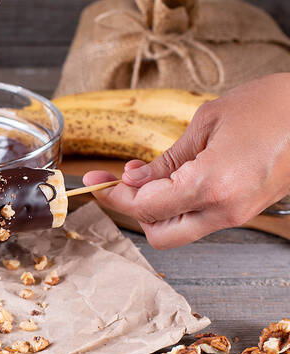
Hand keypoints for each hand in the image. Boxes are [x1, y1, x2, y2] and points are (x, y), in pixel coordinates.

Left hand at [83, 73, 289, 248]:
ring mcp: (237, 215)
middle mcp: (224, 210)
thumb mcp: (204, 125)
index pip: (145, 207)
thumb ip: (164, 160)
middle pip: (159, 235)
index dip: (114, 197)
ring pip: (179, 231)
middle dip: (134, 212)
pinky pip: (198, 220)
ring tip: (148, 176)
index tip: (95, 183)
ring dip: (155, 210)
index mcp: (212, 185)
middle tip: (122, 184)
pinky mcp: (244, 212)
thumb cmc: (268, 107)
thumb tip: (132, 178)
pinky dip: (178, 206)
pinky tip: (173, 179)